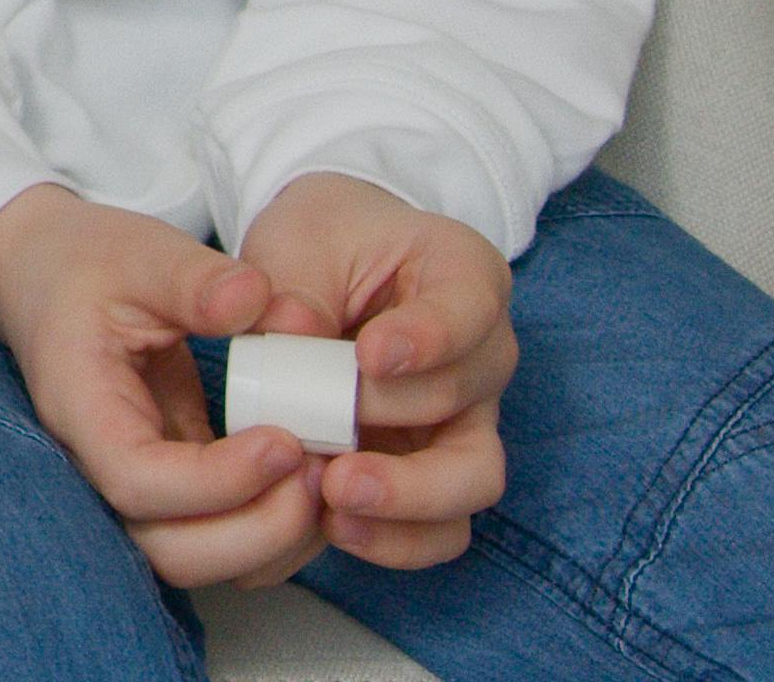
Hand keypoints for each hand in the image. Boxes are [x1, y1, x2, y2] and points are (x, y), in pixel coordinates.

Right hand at [0, 183, 325, 587]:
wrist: (46, 277)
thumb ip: (194, 277)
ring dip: (270, 541)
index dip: (216, 479)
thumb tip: (254, 299)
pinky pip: (217, 540)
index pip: (137, 480)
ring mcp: (134, 487)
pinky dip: (271, 532)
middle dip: (256, 530)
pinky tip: (310, 482)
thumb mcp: (138, 252)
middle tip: (317, 471)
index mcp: (80, 407)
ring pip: (196, 561)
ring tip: (322, 477)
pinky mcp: (171, 490)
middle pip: (169, 550)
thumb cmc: (86, 265)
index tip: (283, 440)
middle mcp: (97, 466)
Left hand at [232, 172, 518, 571]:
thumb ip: (297, 283)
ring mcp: (466, 416)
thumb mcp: (300, 238)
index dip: (428, 338)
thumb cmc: (323, 242)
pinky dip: (395, 537)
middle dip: (399, 425)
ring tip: (335, 500)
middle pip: (470, 405)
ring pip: (471, 481)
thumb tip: (291, 332)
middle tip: (337, 446)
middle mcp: (483, 352)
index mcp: (464, 274)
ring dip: (406, 502)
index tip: (371, 355)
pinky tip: (336, 526)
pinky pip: (440, 523)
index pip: (469, 309)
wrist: (332, 262)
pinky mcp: (434, 467)